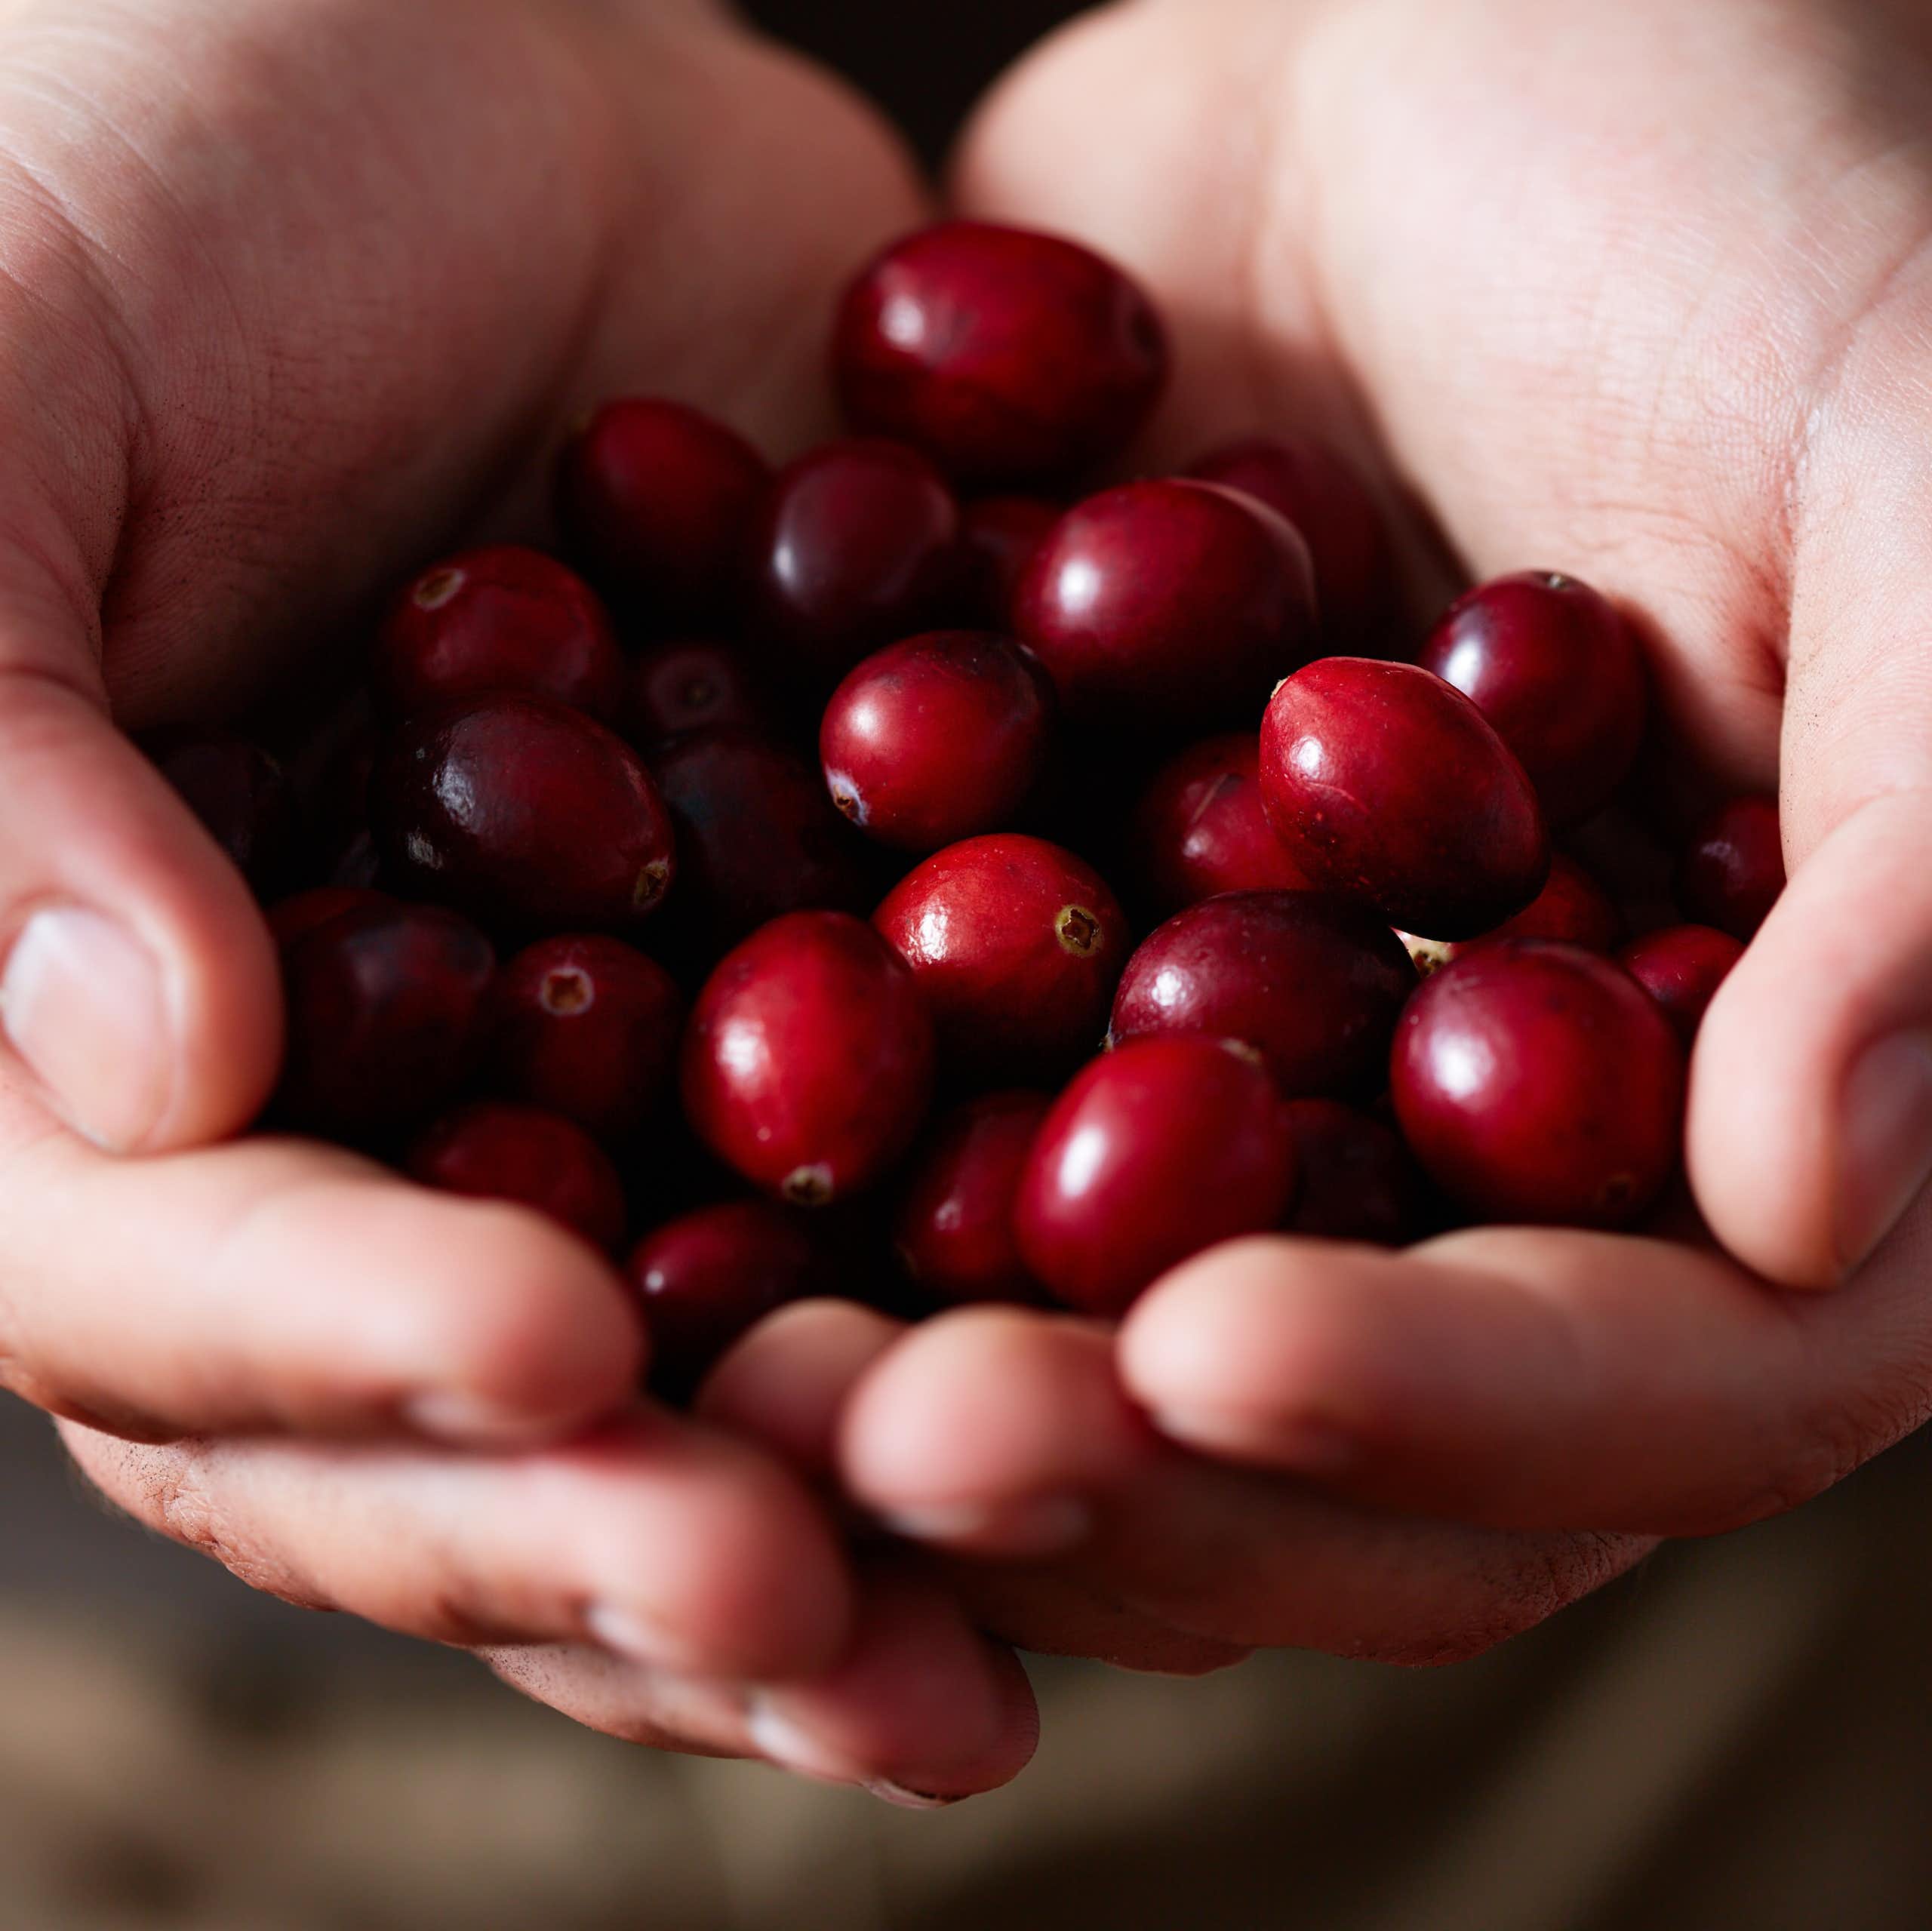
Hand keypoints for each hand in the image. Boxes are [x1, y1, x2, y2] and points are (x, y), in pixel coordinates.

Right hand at [0, 0, 1035, 1796]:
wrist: (455, 56)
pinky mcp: (819, 972)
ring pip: (711, 1363)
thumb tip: (137, 1073)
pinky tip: (1160, 1400)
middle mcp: (366, 1110)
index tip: (554, 1363)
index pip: (180, 1280)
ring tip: (984, 1653)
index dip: (345, 1348)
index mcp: (92, 1031)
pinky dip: (1023, 1297)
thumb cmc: (143, 152)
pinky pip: (922, 1181)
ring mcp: (604, 1066)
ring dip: (849, 1509)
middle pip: (461, 1410)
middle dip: (626, 1518)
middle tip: (813, 1613)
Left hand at [828, 0, 1931, 1655]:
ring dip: (901, 1395)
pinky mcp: (1038, 972)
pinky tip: (608, 1217)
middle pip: (1327, 1437)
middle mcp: (1475, 1157)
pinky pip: (902, 1139)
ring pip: (1083, 1348)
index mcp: (1736, 1103)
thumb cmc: (1750, 199)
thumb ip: (1925, 858)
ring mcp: (1246, 1083)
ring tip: (713, 1381)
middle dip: (1110, 1459)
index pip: (1650, 1384)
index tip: (1201, 1359)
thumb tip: (1819, 1202)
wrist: (1438, 52)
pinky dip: (772, 1193)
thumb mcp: (1901, 474)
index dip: (1446, 1410)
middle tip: (862, 1443)